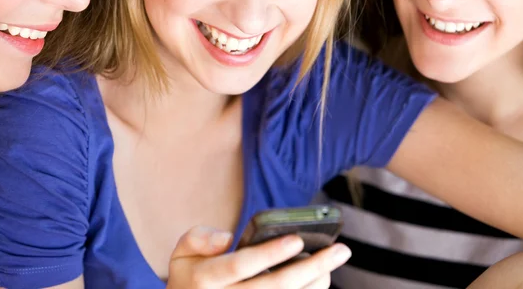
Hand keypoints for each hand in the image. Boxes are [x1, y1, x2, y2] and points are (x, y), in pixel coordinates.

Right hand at [166, 226, 350, 288]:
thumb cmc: (192, 278)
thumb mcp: (182, 254)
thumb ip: (198, 238)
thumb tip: (226, 238)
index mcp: (205, 280)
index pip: (240, 265)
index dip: (269, 253)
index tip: (297, 239)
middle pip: (274, 287)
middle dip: (311, 268)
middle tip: (339, 250)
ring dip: (316, 284)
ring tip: (334, 262)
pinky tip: (322, 280)